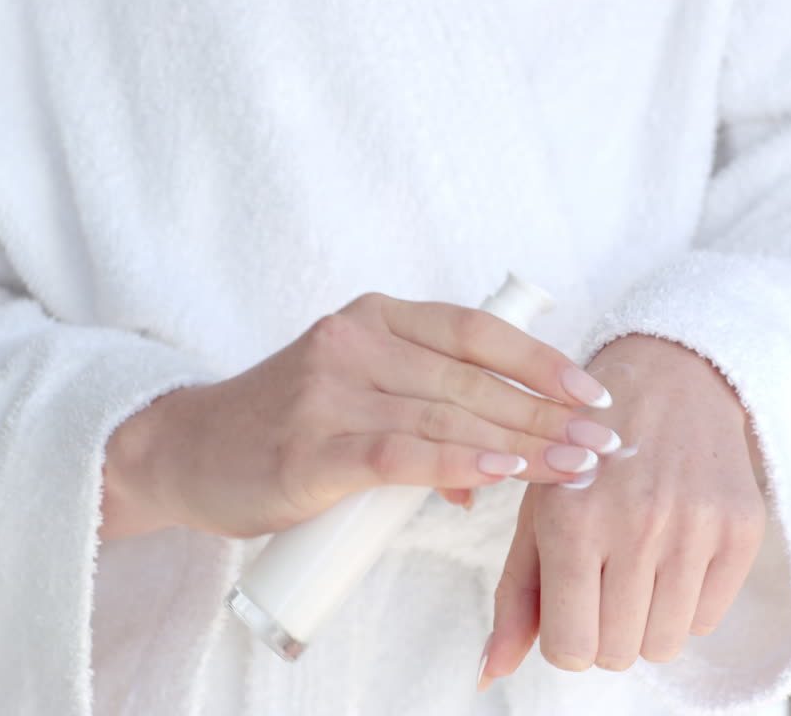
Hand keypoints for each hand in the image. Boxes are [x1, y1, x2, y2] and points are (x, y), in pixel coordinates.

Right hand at [100, 292, 622, 539]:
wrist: (187, 453)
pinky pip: (403, 452)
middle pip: (474, 379)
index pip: (477, 332)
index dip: (541, 361)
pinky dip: (460, 463)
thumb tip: (495, 470)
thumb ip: (425, 421)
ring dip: (523, 444)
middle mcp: (357, 343)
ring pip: (450, 414)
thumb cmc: (284, 428)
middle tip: (603, 444)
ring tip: (576, 467)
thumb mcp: (357, 400)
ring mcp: (332, 391)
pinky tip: (505, 473)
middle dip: (548, 414)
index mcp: (376, 319)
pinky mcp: (313, 447)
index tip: (593, 393)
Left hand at [479, 335, 766, 687]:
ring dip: (647, 620)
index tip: (573, 603)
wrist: (669, 377)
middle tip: (606, 580)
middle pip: (619, 653)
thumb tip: (490, 673)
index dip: (567, 637)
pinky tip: (674, 554)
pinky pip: (708, 618)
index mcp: (573, 521)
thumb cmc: (587, 450)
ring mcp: (695, 527)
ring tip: (639, 567)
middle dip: (606, 630)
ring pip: (665, 645)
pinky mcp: (741, 528)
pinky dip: (687, 603)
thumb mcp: (537, 509)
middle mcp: (637, 526)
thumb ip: (515, 597)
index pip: (570, 650)